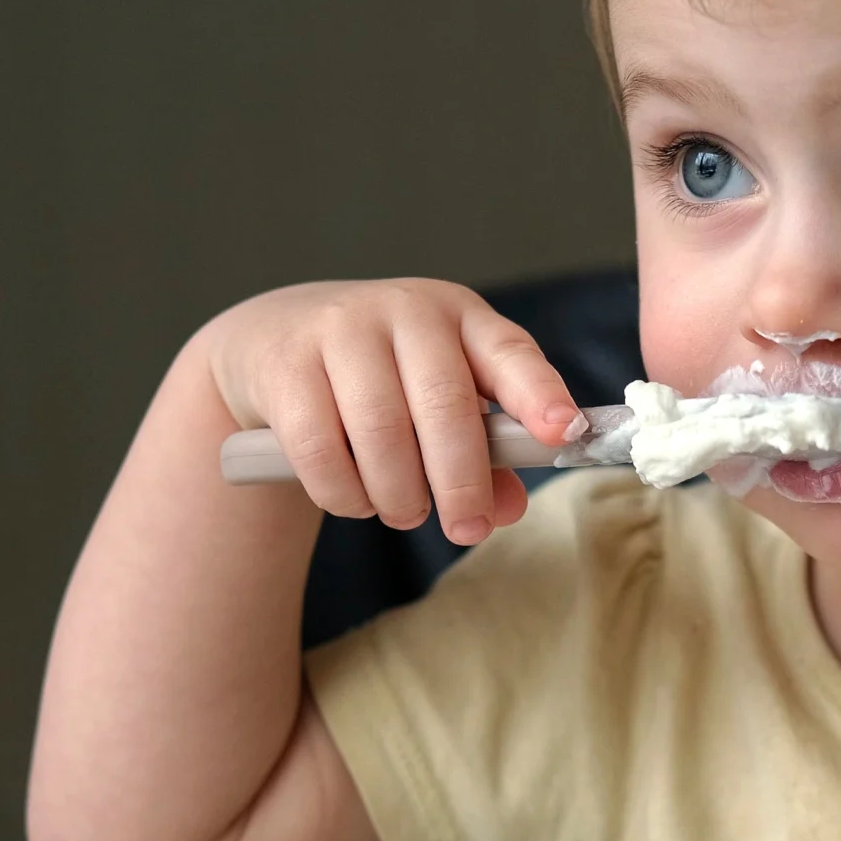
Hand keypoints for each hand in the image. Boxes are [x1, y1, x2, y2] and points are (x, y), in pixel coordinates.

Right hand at [201, 279, 584, 545]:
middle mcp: (405, 311)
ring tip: (403, 511)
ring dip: (399, 494)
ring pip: (381, 433)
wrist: (277, 338)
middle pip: (443, 405)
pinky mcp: (287, 365)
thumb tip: (508, 509)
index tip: (564, 434)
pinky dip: (345, 493)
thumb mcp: (439, 400)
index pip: (510, 353)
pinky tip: (354, 497)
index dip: (539, 396)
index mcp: (460, 316)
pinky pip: (321, 450)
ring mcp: (340, 331)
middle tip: (465, 528)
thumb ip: (484, 453)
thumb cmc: (382, 377)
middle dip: (461, 481)